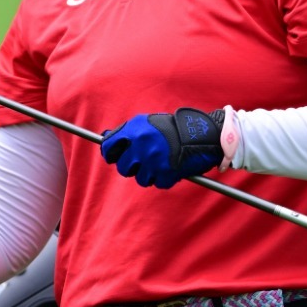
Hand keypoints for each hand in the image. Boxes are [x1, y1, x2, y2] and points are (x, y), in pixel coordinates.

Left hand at [100, 108, 224, 188]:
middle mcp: (141, 146)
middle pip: (123, 168)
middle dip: (132, 167)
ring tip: (161, 163)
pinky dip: (165, 179)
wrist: (203, 134)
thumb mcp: (147, 123)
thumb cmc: (173, 128)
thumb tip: (104, 139)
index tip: (114, 156)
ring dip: (150, 174)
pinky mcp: (165, 173)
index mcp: (134, 130)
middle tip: (142, 162)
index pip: (109, 147)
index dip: (111, 153)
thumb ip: (126, 132)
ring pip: (140, 179)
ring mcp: (153, 161)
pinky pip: (158, 183)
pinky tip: (171, 167)